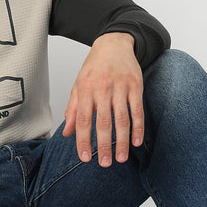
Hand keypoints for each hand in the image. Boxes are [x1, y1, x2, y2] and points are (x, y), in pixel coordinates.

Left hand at [63, 33, 143, 166]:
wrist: (114, 43)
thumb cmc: (94, 67)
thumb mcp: (78, 85)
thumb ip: (73, 110)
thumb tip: (67, 133)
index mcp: (86, 90)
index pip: (83, 120)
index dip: (84, 140)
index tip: (85, 158)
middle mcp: (102, 89)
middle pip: (103, 122)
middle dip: (104, 145)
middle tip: (105, 164)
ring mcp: (120, 87)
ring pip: (122, 119)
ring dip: (122, 141)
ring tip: (120, 158)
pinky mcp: (135, 86)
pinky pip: (137, 110)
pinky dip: (138, 128)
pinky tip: (136, 142)